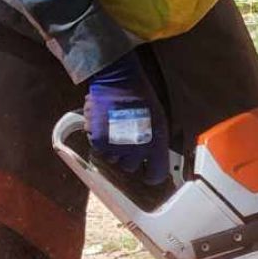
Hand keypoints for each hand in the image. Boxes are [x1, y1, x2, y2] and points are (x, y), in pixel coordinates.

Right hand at [83, 53, 169, 184]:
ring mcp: (116, 147)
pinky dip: (100, 140)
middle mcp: (136, 151)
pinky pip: (99, 149)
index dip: (151, 175)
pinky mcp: (99, 141)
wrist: (119, 83)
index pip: (155, 175)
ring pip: (112, 159)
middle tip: (128, 139)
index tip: (148, 173)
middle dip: (129, 157)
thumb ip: (156, 143)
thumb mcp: (159, 122)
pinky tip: (106, 125)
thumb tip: (154, 158)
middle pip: (130, 168)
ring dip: (113, 149)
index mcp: (155, 146)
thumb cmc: (142, 99)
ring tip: (116, 129)